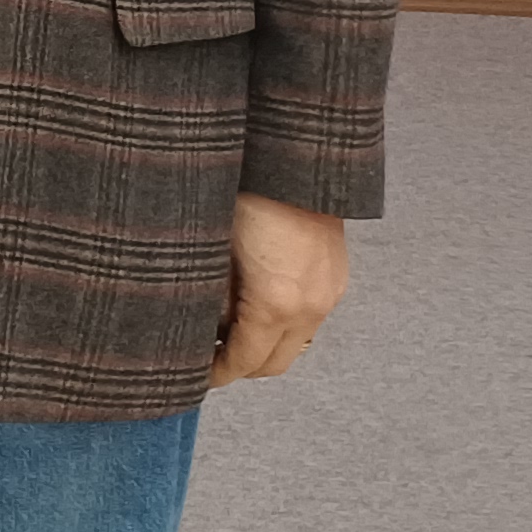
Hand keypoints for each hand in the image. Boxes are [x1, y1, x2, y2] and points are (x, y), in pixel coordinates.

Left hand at [208, 190, 350, 386]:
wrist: (294, 157)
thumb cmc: (244, 194)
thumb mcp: (214, 249)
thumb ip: (212, 296)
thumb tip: (205, 326)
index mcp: (276, 303)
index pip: (245, 362)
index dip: (217, 373)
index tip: (195, 374)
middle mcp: (310, 306)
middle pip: (274, 364)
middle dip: (240, 366)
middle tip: (207, 355)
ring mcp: (329, 292)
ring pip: (294, 342)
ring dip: (262, 344)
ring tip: (227, 326)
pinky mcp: (336, 278)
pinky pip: (308, 318)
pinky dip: (282, 324)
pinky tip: (254, 302)